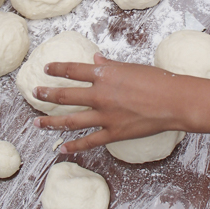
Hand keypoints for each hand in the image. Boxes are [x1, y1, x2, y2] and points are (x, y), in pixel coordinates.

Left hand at [33, 53, 191, 153]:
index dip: (57, 69)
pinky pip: (89, 141)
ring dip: (51, 121)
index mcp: (105, 75)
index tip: (46, 69)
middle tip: (35, 93)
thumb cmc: (157, 79)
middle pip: (65, 95)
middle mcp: (100, 95)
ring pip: (71, 120)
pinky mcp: (114, 133)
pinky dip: (74, 146)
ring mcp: (105, 116)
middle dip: (47, 94)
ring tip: (37, 122)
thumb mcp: (131, 67)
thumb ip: (110, 65)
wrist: (174, 101)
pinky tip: (61, 148)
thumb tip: (96, 59)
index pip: (73, 70)